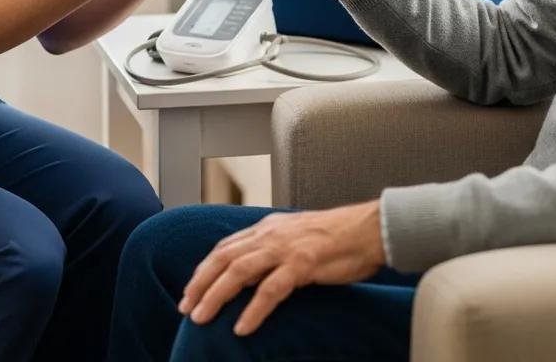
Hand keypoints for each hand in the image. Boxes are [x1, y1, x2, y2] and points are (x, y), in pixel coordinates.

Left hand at [178, 201, 384, 336]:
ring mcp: (286, 248)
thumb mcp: (296, 237)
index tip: (190, 291)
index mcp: (268, 228)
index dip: (205, 269)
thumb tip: (249, 272)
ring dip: (216, 295)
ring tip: (201, 318)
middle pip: (224, 257)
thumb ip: (272, 250)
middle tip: (186, 307)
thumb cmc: (336, 237)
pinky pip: (271, 289)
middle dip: (200, 283)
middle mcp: (271, 234)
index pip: (226, 247)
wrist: (369, 229)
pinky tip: (242, 328)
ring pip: (239, 270)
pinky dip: (254, 310)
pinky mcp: (303, 264)